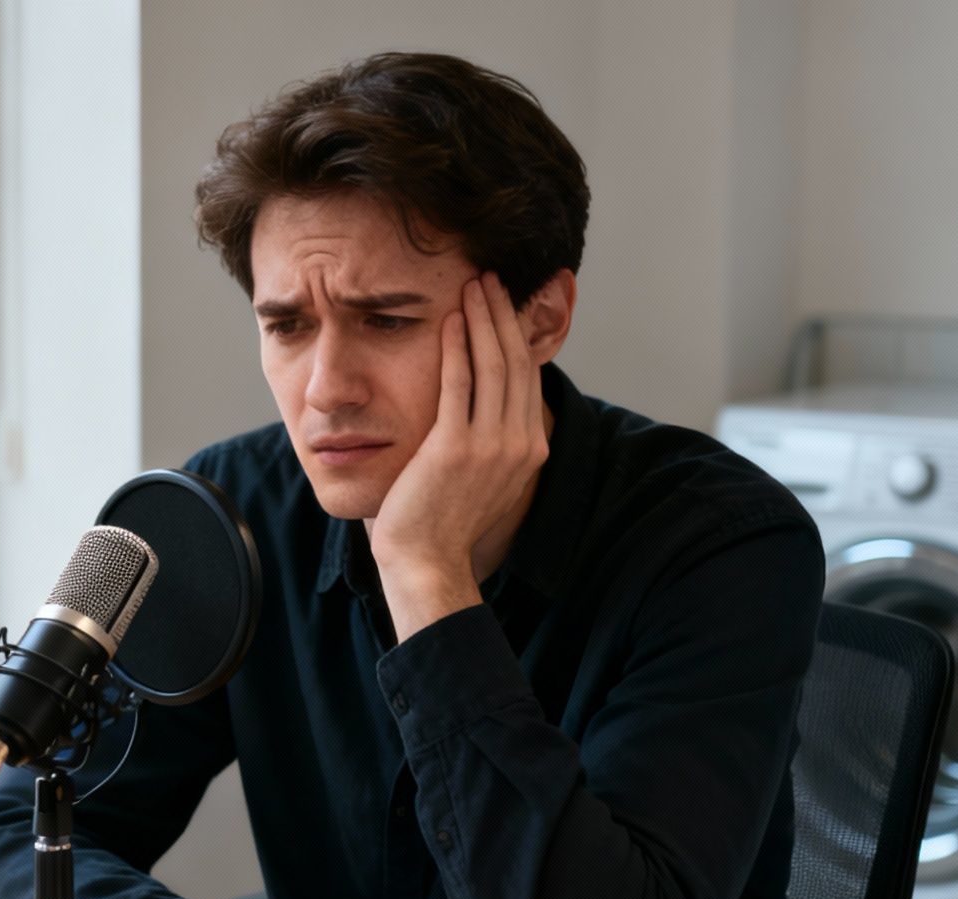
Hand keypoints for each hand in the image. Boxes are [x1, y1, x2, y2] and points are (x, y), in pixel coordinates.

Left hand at [367, 271, 548, 639]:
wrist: (426, 560)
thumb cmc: (444, 520)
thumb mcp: (484, 476)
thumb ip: (493, 439)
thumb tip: (490, 408)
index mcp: (531, 449)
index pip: (528, 377)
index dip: (517, 335)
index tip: (503, 303)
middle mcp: (519, 444)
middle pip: (516, 363)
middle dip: (503, 315)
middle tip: (490, 278)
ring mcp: (490, 446)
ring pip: (493, 366)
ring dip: (483, 320)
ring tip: (472, 286)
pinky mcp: (455, 448)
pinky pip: (458, 385)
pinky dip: (457, 348)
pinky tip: (450, 320)